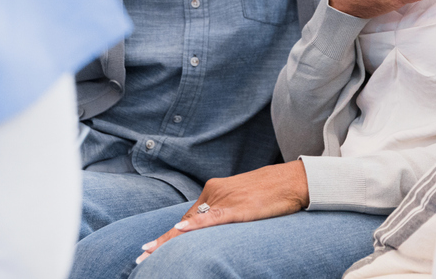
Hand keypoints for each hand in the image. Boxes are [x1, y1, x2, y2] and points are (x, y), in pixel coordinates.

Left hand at [137, 162, 309, 263]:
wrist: (294, 181)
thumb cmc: (271, 192)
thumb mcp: (242, 201)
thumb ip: (224, 212)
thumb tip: (210, 228)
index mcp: (214, 190)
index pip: (188, 217)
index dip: (170, 235)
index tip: (150, 248)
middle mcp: (215, 193)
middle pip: (185, 222)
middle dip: (163, 241)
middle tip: (141, 255)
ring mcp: (225, 200)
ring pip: (192, 223)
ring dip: (169, 240)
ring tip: (148, 252)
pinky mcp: (239, 209)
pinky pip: (213, 219)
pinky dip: (196, 225)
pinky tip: (180, 230)